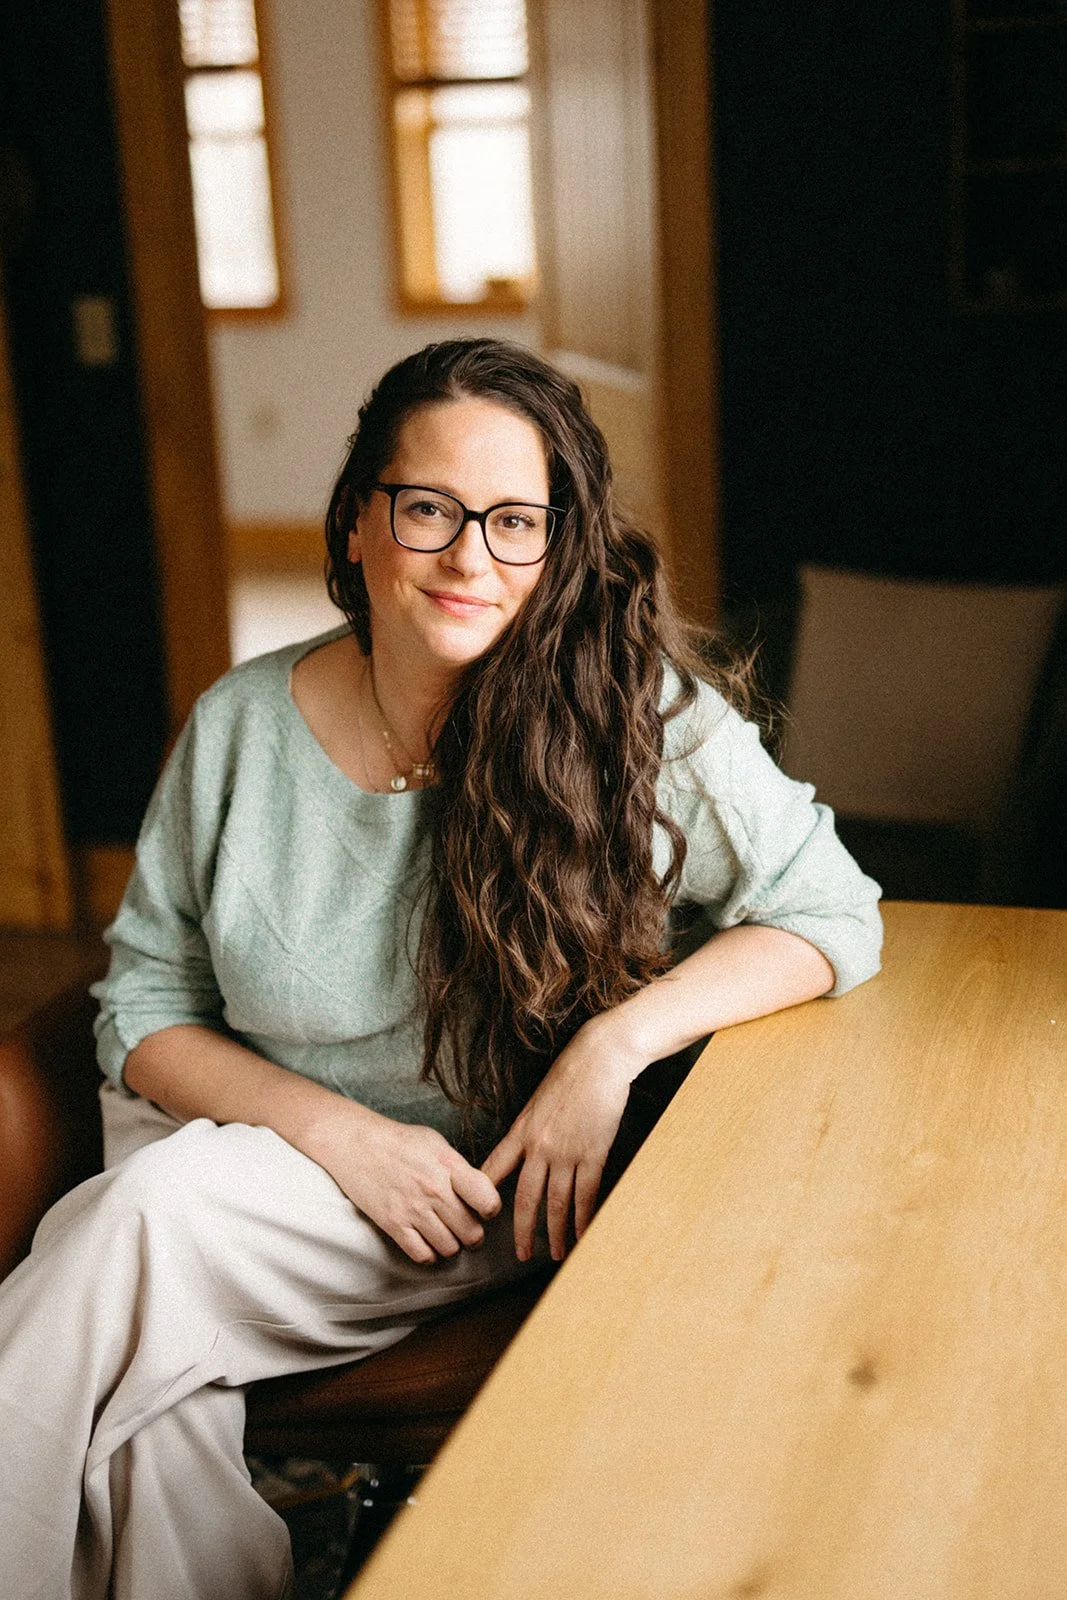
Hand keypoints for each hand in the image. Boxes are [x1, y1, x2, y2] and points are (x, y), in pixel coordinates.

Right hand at [308, 1103, 501, 1264]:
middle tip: (467, 1229)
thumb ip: (459, 1168)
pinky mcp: (393, 1224)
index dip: (491, 1209)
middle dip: (473, 1235)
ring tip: (446, 1234)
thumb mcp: (436, 1143)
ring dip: (451, 1245)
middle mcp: (434, 1190)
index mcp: (449, 1165)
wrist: (355, 1143)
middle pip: (472, 1232)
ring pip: (449, 1248)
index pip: (487, 1200)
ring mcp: (413, 1209)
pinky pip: (422, 1255)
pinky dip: (429, 1254)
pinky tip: (427, 1242)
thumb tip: (478, 1191)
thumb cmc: (398, 1140)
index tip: (484, 1208)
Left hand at [481, 1018, 639, 1262]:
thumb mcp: (539, 1100)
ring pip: (557, 1202)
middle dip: (523, 1230)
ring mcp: (567, 1152)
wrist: (599, 1060)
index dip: (484, 1194)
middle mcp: (539, 1146)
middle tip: (521, 1254)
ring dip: (557, 1232)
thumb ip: (531, 1127)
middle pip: (525, 1197)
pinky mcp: (593, 1153)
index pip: (495, 1169)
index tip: (476, 1215)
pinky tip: (585, 1233)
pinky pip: (587, 1194)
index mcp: (522, 1130)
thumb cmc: (570, 1073)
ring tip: (558, 1254)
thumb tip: (527, 1147)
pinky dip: (585, 1217)